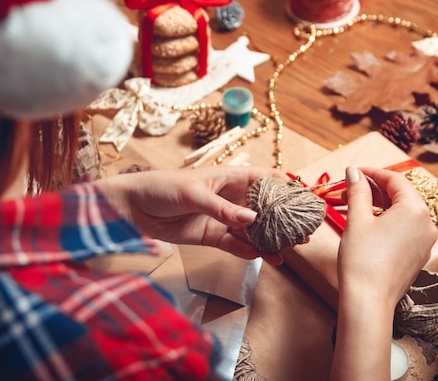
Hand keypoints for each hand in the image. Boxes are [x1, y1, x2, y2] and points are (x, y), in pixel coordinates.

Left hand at [94, 165, 287, 264]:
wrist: (133, 208)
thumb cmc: (162, 188)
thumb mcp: (193, 193)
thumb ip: (222, 208)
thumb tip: (252, 220)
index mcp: (227, 178)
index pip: (262, 179)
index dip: (284, 185)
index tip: (304, 195)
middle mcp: (228, 198)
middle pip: (262, 208)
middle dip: (283, 218)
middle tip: (303, 231)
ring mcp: (220, 218)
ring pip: (252, 230)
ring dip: (270, 239)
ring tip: (290, 249)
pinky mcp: (210, 237)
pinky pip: (235, 245)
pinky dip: (250, 252)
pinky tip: (265, 258)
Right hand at [330, 166, 437, 380]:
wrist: (369, 300)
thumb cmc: (362, 259)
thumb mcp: (357, 219)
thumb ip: (357, 191)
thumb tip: (353, 171)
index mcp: (415, 209)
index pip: (395, 180)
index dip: (372, 172)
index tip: (353, 172)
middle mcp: (427, 223)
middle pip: (401, 195)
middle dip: (375, 189)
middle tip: (350, 188)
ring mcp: (426, 242)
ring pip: (404, 213)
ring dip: (381, 205)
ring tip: (356, 206)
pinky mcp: (419, 256)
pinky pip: (406, 230)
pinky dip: (388, 222)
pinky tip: (369, 225)